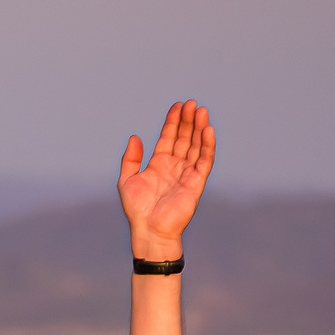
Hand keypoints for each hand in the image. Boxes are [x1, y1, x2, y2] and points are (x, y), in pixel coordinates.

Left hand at [117, 101, 215, 259]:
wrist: (149, 230)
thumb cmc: (138, 210)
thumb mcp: (127, 180)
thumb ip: (130, 159)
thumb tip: (135, 137)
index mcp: (159, 164)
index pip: (169, 137)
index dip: (173, 121)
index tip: (177, 106)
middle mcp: (175, 166)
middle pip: (184, 138)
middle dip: (188, 120)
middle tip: (191, 103)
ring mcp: (187, 173)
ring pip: (196, 146)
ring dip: (199, 128)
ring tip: (200, 111)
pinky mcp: (196, 182)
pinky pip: (204, 160)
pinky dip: (207, 145)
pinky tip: (207, 130)